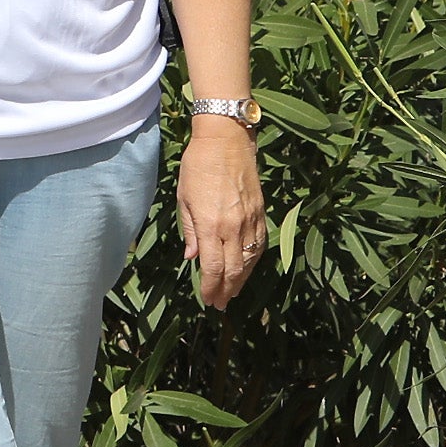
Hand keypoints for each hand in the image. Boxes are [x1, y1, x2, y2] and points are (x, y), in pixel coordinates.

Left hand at [176, 114, 264, 309]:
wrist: (226, 142)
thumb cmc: (197, 167)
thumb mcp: (184, 199)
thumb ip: (190, 231)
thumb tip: (192, 258)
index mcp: (211, 224)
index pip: (214, 267)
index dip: (211, 287)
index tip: (208, 300)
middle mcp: (233, 226)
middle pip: (234, 269)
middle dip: (226, 290)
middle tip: (220, 305)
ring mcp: (251, 220)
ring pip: (250, 260)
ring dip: (242, 280)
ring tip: (233, 292)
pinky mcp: (261, 213)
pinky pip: (260, 244)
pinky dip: (253, 261)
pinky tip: (247, 269)